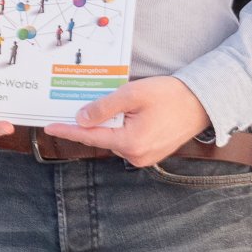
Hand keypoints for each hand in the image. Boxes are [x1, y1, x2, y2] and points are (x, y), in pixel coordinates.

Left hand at [43, 75, 210, 167]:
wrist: (203, 102)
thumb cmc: (170, 95)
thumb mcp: (132, 95)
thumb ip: (104, 108)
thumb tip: (81, 119)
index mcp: (130, 143)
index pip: (90, 136)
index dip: (67, 130)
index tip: (48, 127)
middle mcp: (136, 155)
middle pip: (101, 137)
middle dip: (89, 122)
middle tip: (76, 104)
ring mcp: (145, 157)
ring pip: (113, 138)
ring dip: (107, 124)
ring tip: (108, 104)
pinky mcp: (151, 153)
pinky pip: (126, 140)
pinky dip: (119, 127)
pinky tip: (121, 113)